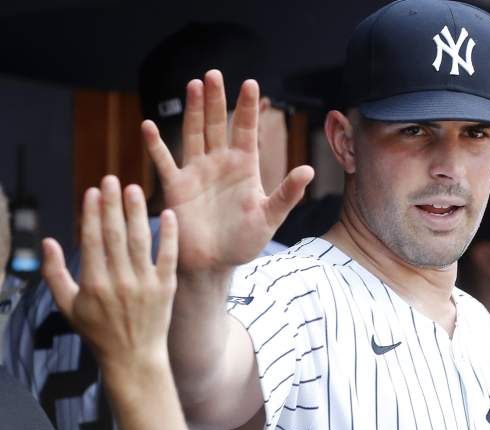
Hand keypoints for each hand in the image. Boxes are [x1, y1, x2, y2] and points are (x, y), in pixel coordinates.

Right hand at [42, 176, 177, 371]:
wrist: (133, 357)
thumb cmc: (98, 331)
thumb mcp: (68, 306)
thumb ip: (54, 273)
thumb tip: (48, 241)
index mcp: (94, 284)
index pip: (93, 241)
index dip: (92, 214)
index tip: (92, 191)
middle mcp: (120, 281)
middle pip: (116, 235)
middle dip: (112, 205)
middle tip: (112, 179)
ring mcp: (145, 284)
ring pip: (140, 241)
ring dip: (137, 213)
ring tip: (134, 189)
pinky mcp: (166, 287)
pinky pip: (169, 256)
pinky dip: (169, 235)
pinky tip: (168, 213)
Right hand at [143, 70, 313, 273]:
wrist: (214, 265)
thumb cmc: (244, 242)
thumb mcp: (270, 217)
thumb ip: (287, 193)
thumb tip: (309, 170)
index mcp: (245, 167)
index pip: (246, 130)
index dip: (247, 107)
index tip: (250, 83)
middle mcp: (220, 163)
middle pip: (218, 124)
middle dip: (217, 99)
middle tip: (213, 73)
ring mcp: (197, 172)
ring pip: (194, 134)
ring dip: (193, 111)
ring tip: (193, 85)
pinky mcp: (177, 187)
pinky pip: (165, 162)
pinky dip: (156, 145)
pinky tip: (148, 126)